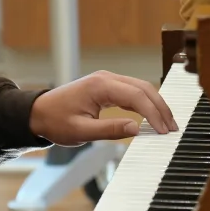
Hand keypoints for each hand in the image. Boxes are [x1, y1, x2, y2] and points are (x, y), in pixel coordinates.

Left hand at [29, 70, 176, 145]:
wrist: (37, 114)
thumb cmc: (55, 122)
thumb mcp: (81, 132)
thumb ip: (110, 130)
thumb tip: (137, 128)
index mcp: (101, 86)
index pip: (137, 96)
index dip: (154, 114)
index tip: (164, 130)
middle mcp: (106, 78)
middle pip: (143, 88)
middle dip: (160, 108)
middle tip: (172, 128)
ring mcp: (107, 80)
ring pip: (140, 88)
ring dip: (155, 104)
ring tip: (166, 124)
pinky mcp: (106, 86)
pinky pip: (132, 91)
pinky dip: (145, 103)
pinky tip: (152, 116)